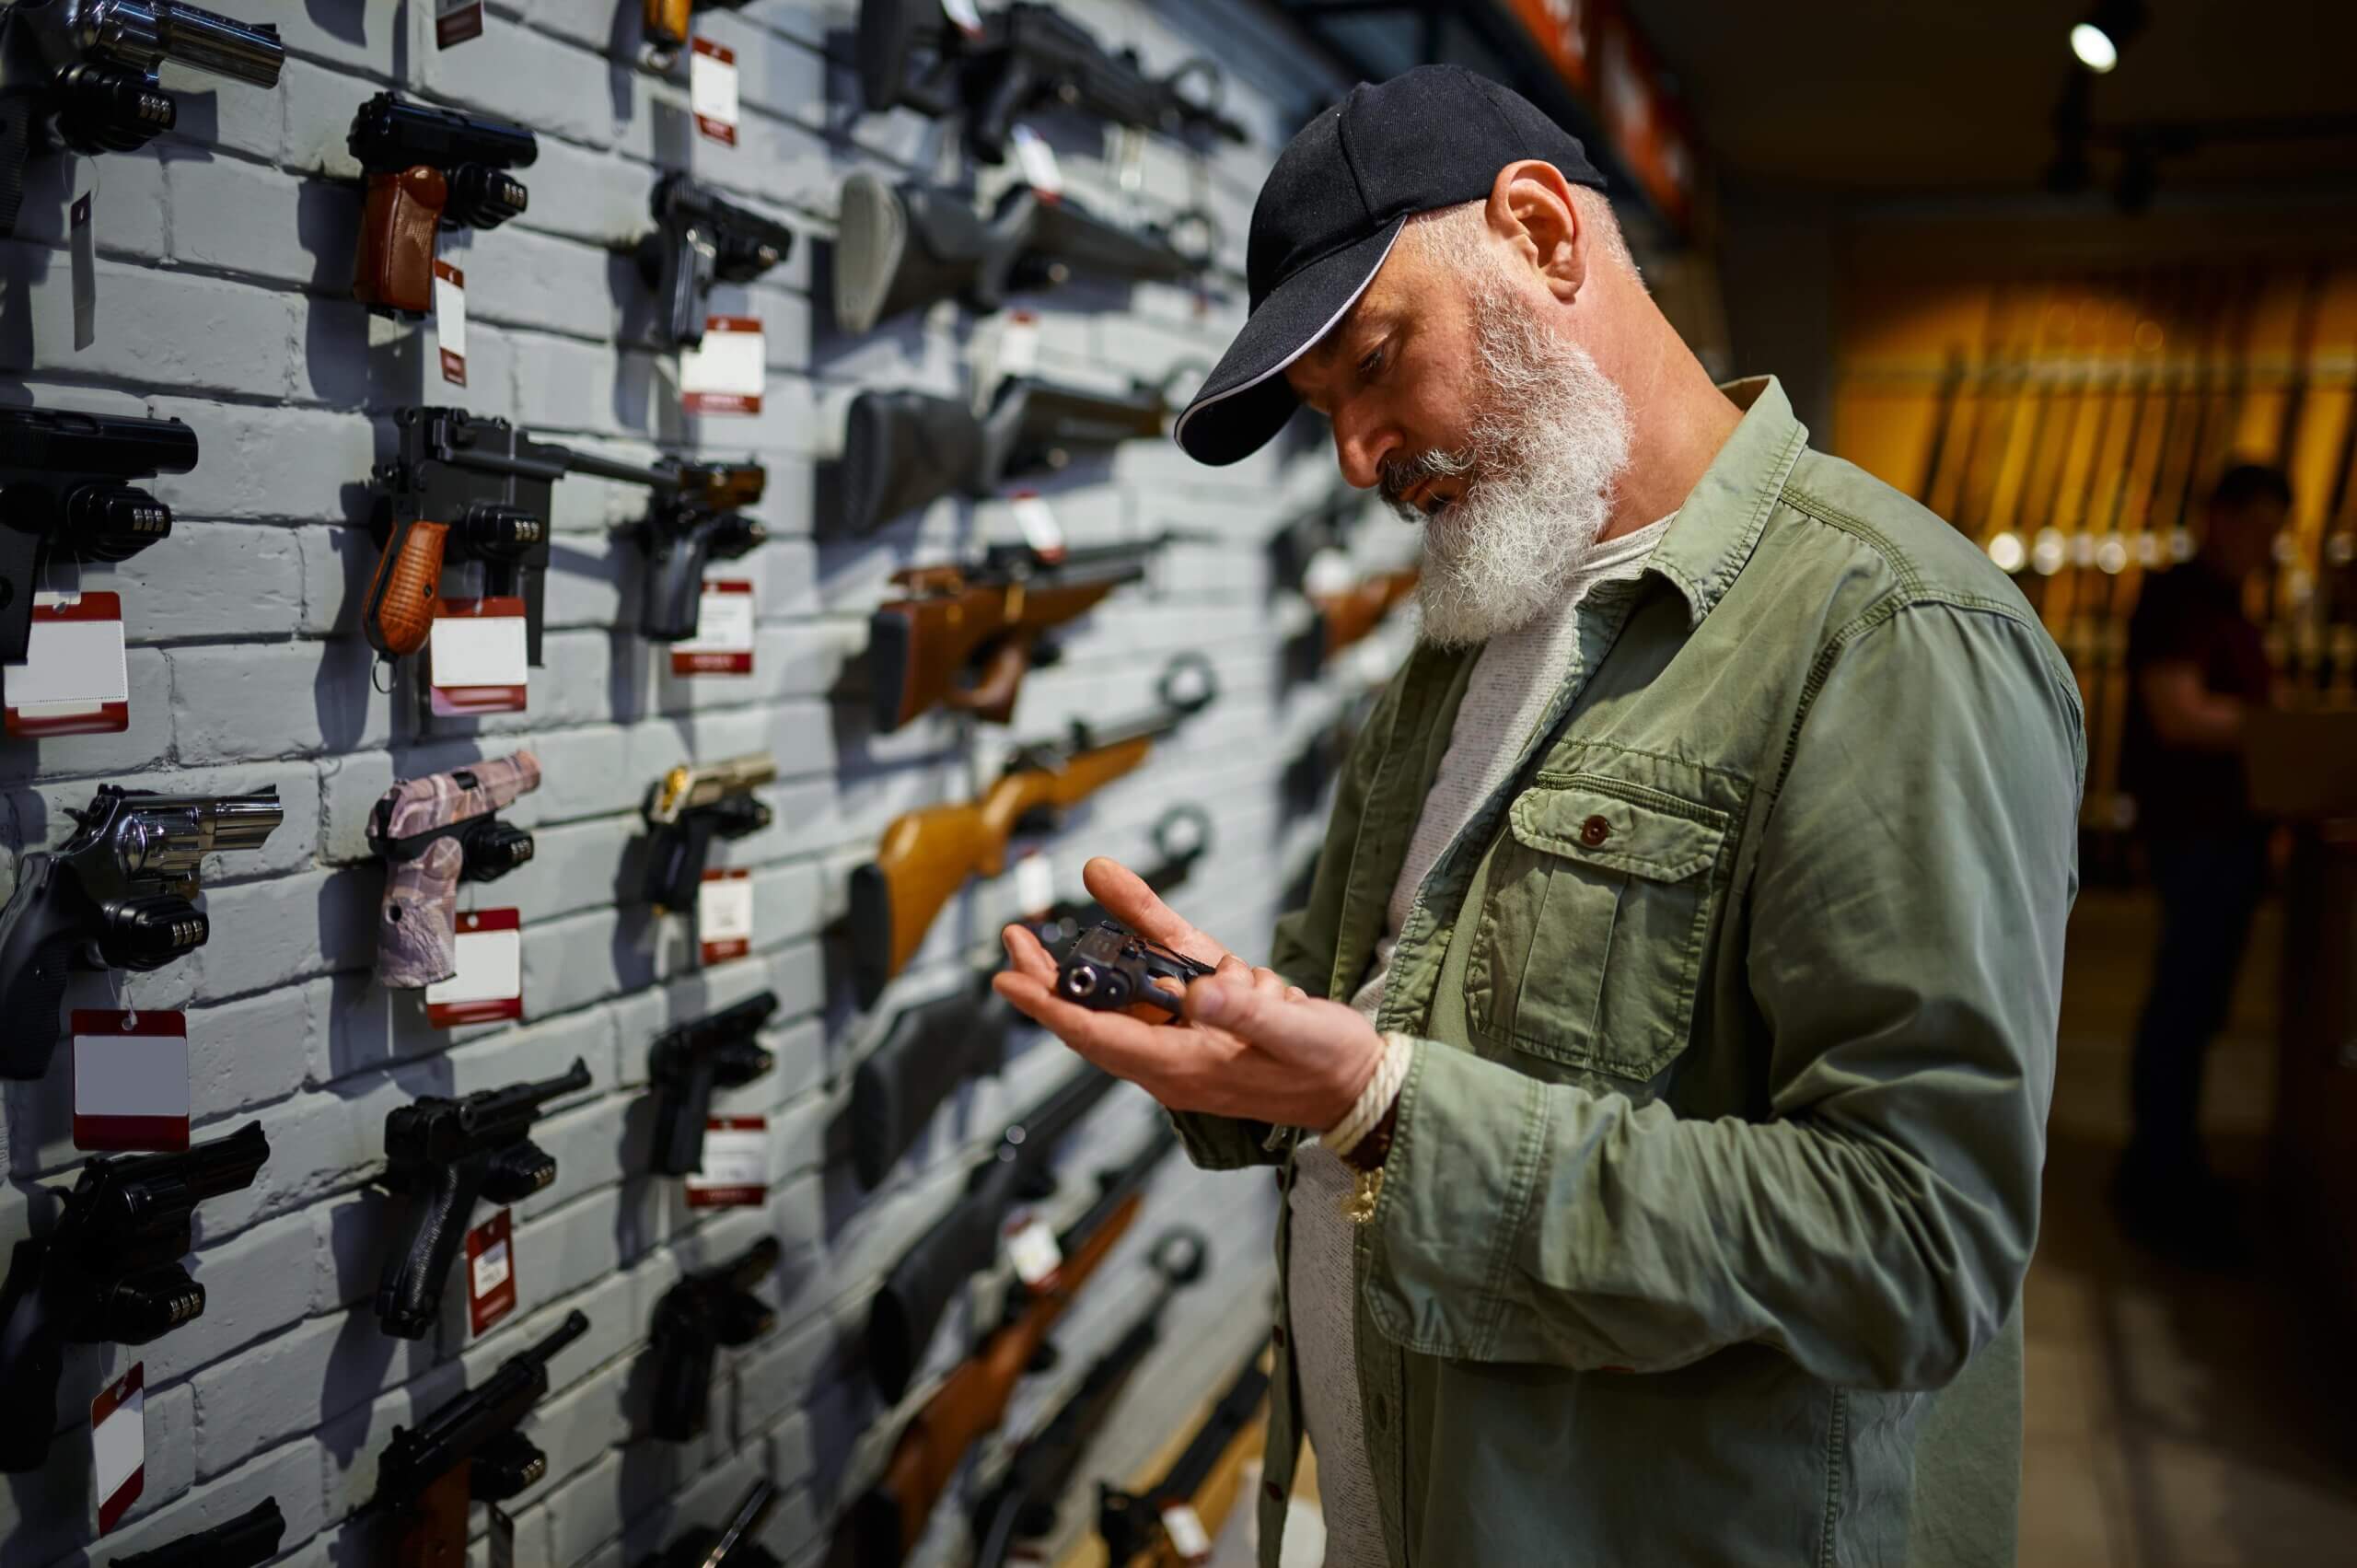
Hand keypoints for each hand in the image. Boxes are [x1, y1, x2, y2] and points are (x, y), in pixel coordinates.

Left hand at [994, 856, 1383, 1129]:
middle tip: (1013, 942)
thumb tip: (1197, 991)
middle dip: (1053, 978)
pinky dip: (1150, 928)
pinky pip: (1171, 962)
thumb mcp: (1296, 1036)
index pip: (1100, 1037)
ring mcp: (1192, 1029)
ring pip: (1130, 981)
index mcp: (1185, 1069)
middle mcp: (1177, 1053)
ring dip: (1096, 950)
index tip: (1007, 982)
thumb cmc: (1331, 1068)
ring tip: (1051, 920)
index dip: (1050, 1008)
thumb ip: (1248, 1011)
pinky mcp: (1213, 1007)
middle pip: (1098, 1012)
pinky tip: (1120, 893)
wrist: (1363, 1081)